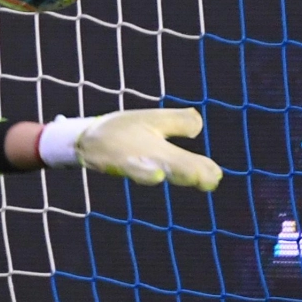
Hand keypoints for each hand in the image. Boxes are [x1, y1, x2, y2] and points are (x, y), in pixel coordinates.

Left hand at [76, 108, 221, 190]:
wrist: (86, 137)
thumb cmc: (122, 132)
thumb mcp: (154, 122)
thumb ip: (177, 121)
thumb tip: (198, 124)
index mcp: (164, 153)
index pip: (190, 163)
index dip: (204, 171)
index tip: (215, 177)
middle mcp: (151, 161)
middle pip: (177, 168)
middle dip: (193, 173)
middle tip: (211, 180)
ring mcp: (132, 162)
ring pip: (156, 171)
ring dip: (172, 173)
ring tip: (191, 176)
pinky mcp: (114, 161)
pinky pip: (131, 169)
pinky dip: (144, 173)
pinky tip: (157, 175)